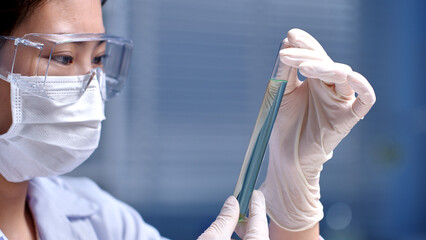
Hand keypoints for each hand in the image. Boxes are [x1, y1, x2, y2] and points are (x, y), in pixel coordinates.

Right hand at [198, 190, 268, 239]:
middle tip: (241, 204)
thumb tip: (231, 203)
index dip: (257, 204)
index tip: (255, 193)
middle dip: (248, 217)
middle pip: (259, 232)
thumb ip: (224, 220)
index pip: (260, 220)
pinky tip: (230, 237)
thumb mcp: (212, 239)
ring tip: (233, 221)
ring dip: (244, 231)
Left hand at [260, 29, 375, 230]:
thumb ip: (286, 71)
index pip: (315, 56)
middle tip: (287, 53)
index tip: (291, 35)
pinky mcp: (348, 118)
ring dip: (324, 68)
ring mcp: (340, 102)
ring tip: (303, 67)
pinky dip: (362, 87)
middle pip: (327, 63)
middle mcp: (329, 88)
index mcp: (314, 81)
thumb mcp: (282, 94)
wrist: (287, 157)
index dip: (306, 44)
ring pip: (342, 76)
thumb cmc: (284, 126)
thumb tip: (287, 42)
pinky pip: (365, 100)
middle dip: (308, 54)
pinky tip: (348, 76)